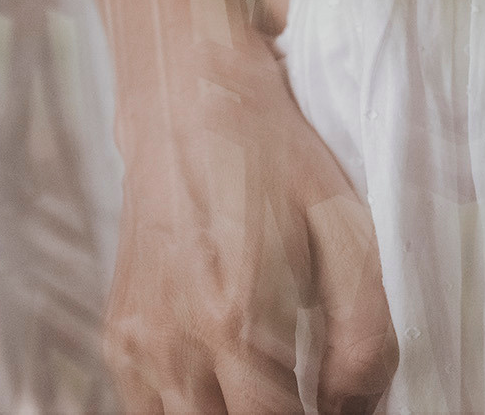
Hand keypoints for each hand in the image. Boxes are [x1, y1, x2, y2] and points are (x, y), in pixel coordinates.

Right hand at [106, 34, 396, 414]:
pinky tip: (228, 383)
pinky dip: (191, 409)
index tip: (332, 409)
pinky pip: (149, 410)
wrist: (188, 100)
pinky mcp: (119, 335)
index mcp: (239, 322)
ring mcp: (139, 343)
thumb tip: (354, 408)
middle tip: (305, 394)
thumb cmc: (274, 157)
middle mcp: (178, 343)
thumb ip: (364, 337)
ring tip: (270, 391)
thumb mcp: (348, 231)